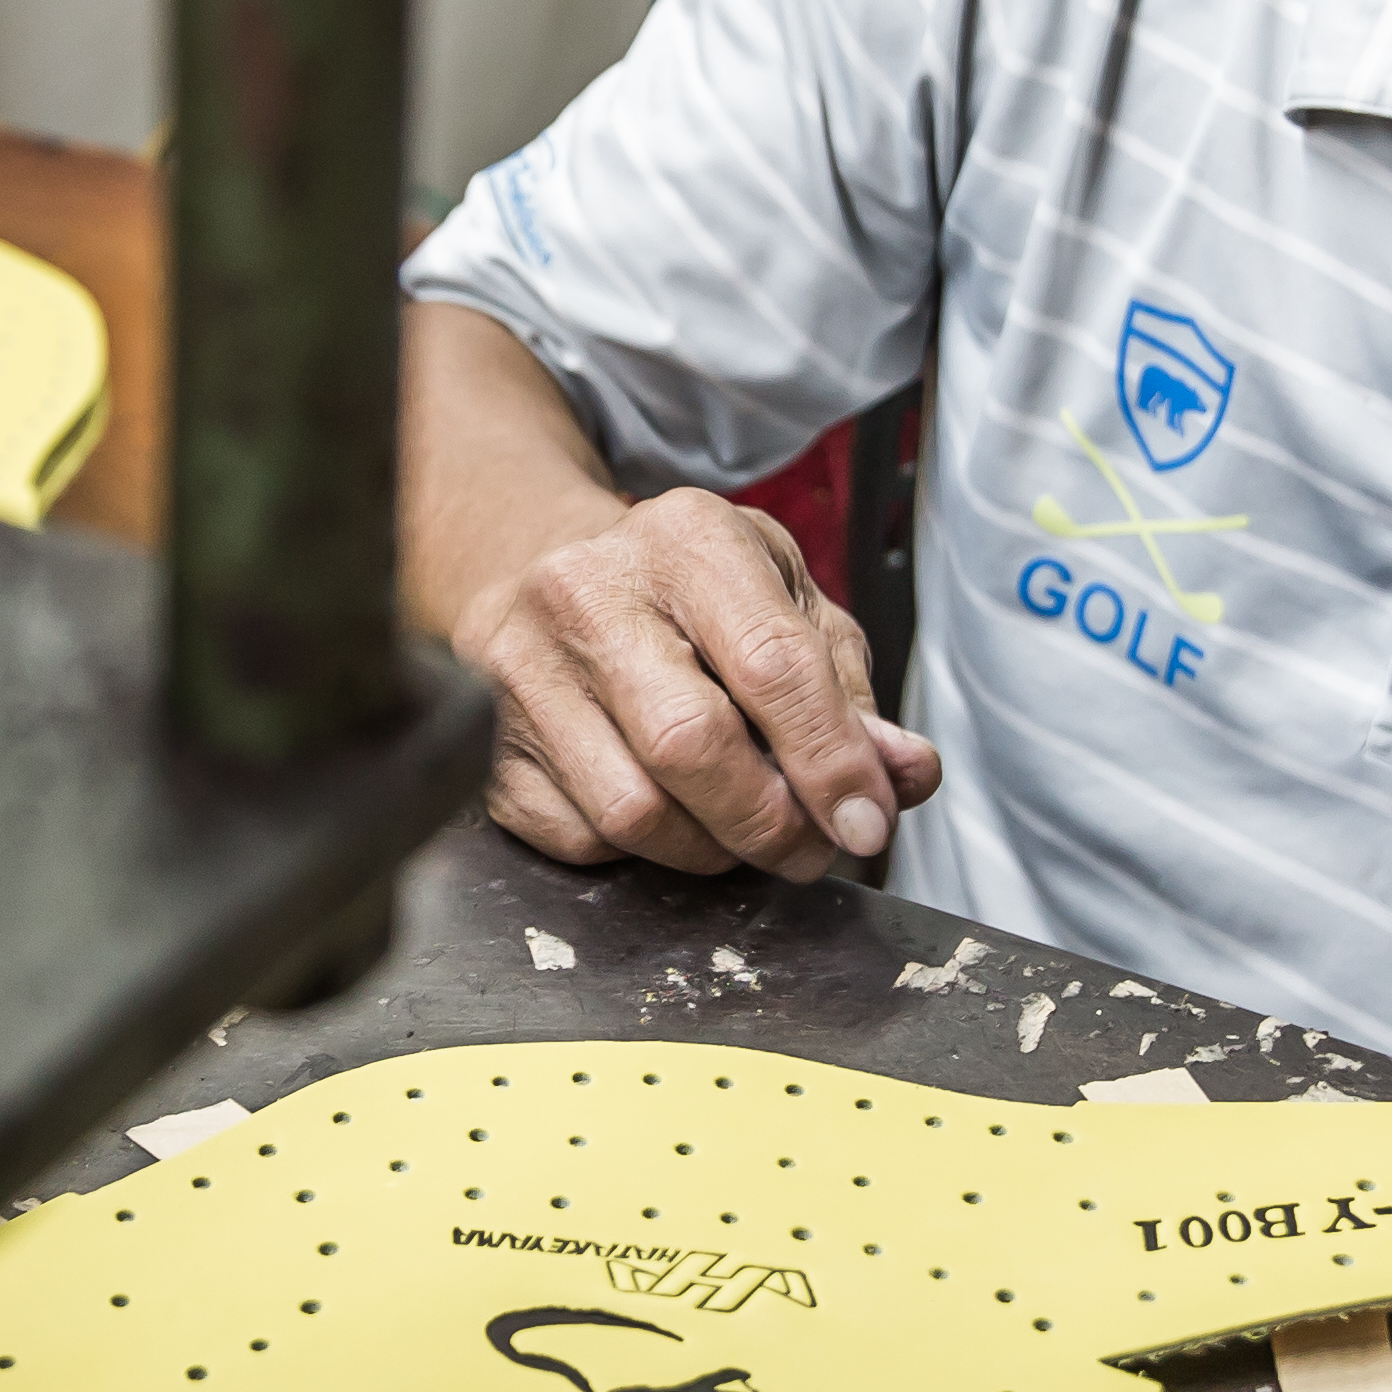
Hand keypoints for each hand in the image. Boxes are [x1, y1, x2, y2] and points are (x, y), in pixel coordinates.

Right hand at [450, 488, 943, 881]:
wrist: (540, 566)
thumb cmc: (684, 594)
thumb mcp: (784, 604)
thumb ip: (849, 692)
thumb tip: (904, 775)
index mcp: (686, 538)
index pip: (773, 664)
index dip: (832, 761)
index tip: (869, 823)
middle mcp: (588, 590)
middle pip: (691, 745)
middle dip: (771, 822)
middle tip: (811, 847)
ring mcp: (520, 668)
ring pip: (633, 811)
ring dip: (711, 851)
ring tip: (743, 831)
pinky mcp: (486, 743)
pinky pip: (579, 839)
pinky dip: (640, 854)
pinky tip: (666, 812)